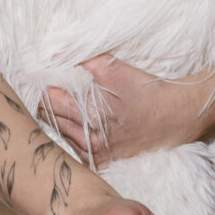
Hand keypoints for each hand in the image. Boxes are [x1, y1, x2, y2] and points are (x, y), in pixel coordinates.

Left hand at [45, 58, 214, 161]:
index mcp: (90, 113)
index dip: (41, 88)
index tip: (36, 80)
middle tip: (44, 92)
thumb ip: (84, 60)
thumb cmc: (147, 89)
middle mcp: (90, 137)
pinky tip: (77, 126)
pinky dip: (73, 138)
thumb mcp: (116, 67)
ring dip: (59, 121)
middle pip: (51, 120)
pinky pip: (76, 151)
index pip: (48, 101)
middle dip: (45, 105)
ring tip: (61, 107)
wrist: (177, 115)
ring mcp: (97, 152)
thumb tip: (57, 53)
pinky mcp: (105, 161)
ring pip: (62, 135)